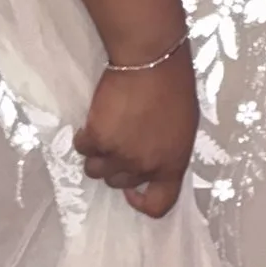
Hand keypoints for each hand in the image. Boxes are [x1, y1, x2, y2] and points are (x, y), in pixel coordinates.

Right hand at [72, 49, 197, 215]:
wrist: (151, 61)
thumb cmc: (174, 88)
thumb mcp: (183, 128)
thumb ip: (168, 152)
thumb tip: (153, 163)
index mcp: (173, 164)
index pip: (159, 205)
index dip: (142, 203)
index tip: (132, 191)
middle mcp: (145, 166)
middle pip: (119, 183)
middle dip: (117, 167)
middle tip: (119, 141)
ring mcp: (119, 154)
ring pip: (95, 170)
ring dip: (97, 154)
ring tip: (104, 131)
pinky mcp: (97, 138)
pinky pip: (82, 148)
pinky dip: (84, 136)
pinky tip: (93, 120)